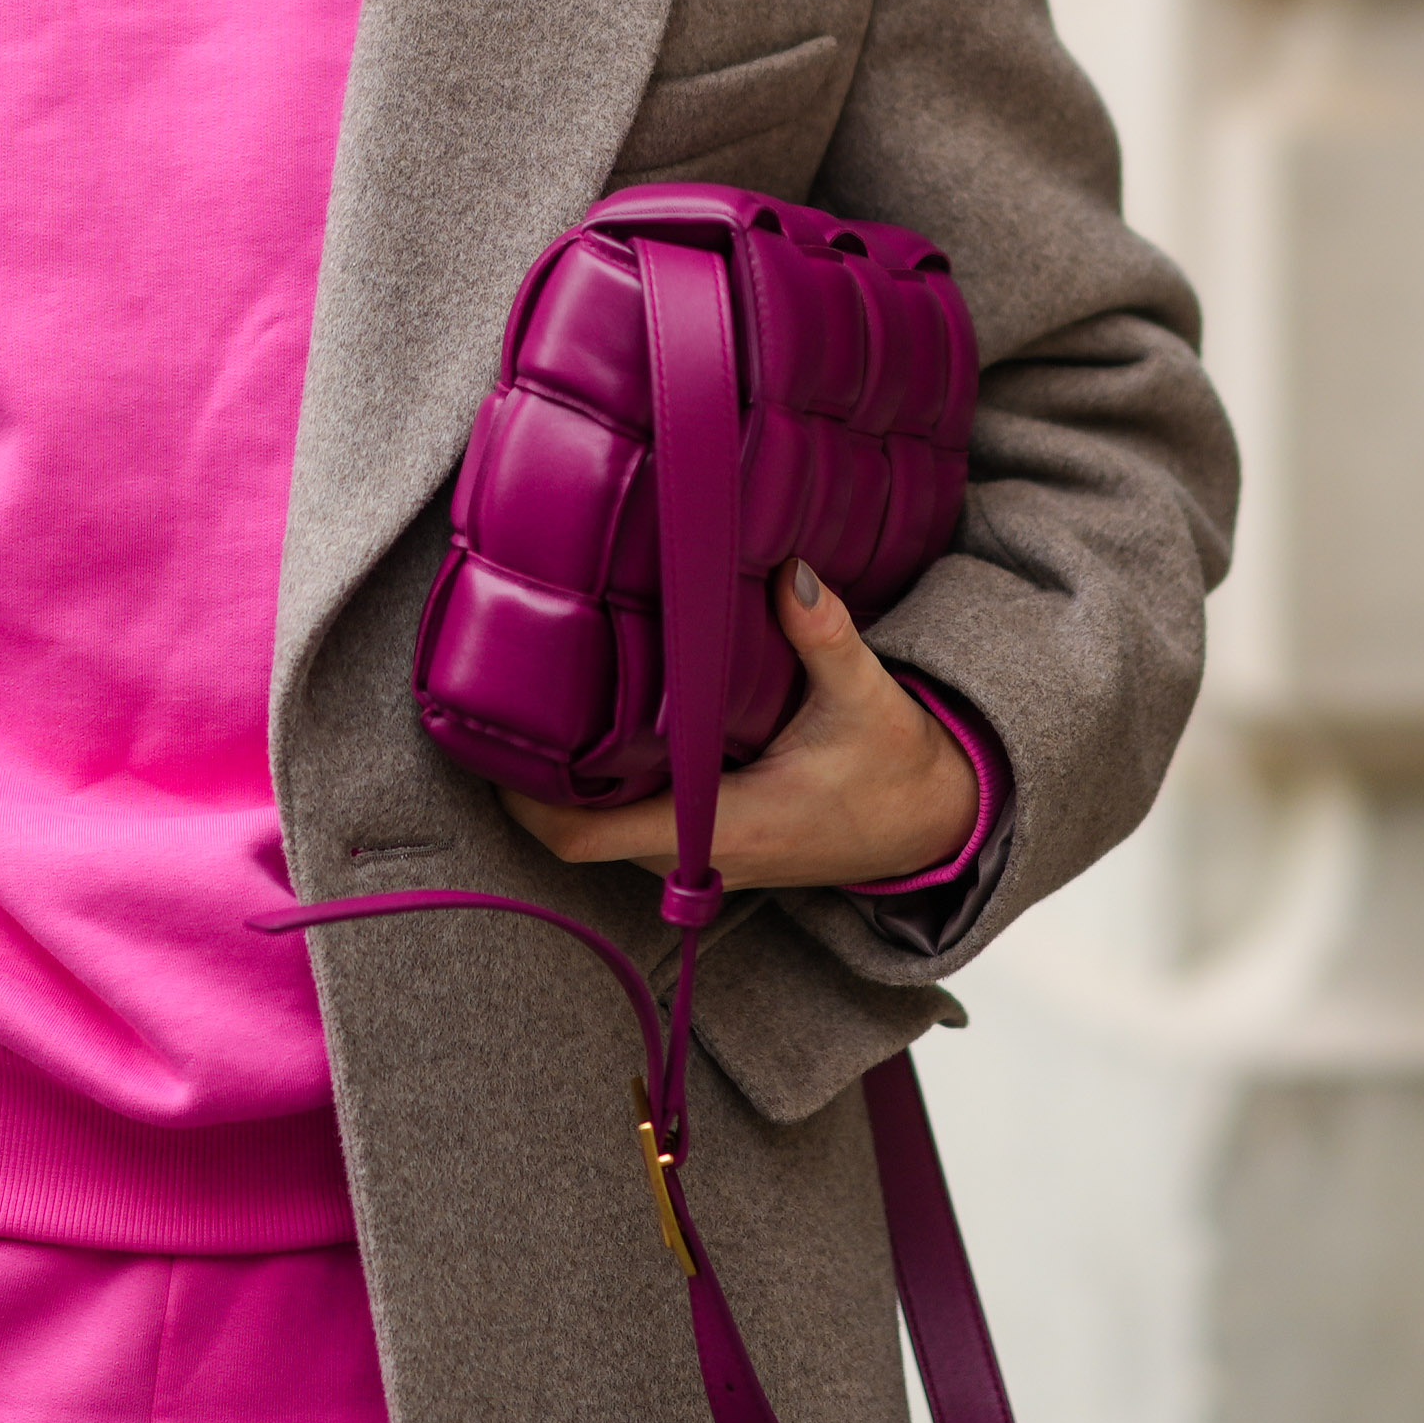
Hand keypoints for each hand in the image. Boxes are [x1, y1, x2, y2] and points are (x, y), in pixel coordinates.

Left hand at [505, 560, 976, 892]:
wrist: (935, 822)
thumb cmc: (899, 771)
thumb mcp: (867, 698)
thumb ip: (825, 636)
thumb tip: (791, 571)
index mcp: (724, 824)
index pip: (591, 838)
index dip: (526, 805)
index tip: (488, 751)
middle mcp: (701, 850)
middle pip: (581, 832)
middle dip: (533, 781)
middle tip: (499, 705)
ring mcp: (704, 851)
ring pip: (608, 827)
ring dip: (572, 779)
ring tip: (537, 704)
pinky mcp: (715, 839)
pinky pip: (640, 819)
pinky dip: (610, 781)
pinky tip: (600, 723)